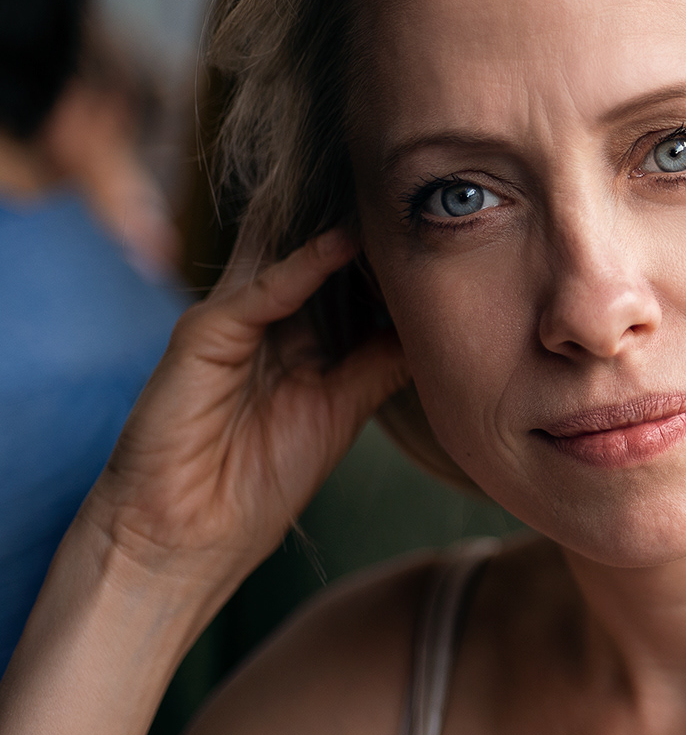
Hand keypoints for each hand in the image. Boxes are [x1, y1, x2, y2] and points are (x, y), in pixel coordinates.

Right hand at [79, 230, 408, 591]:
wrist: (191, 537)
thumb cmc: (257, 483)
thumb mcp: (341, 411)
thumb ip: (378, 365)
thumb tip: (431, 330)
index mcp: (295, 337)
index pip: (345, 279)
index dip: (388, 259)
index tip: (444, 236)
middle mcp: (264, 319)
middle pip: (319, 257)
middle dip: (368, 232)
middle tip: (429, 204)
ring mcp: (232, 321)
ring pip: (288, 256)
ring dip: (338, 228)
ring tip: (390, 197)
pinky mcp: (203, 333)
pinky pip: (259, 290)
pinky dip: (301, 265)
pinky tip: (341, 243)